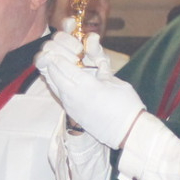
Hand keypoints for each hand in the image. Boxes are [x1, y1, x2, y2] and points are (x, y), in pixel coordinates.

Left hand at [37, 22, 145, 147]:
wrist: (127, 133)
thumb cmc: (126, 105)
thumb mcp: (113, 81)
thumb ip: (101, 64)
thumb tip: (94, 47)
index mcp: (86, 86)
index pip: (63, 67)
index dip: (59, 56)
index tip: (57, 48)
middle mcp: (74, 96)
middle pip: (53, 75)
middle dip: (52, 63)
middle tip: (53, 53)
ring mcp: (71, 106)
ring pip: (54, 85)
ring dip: (53, 73)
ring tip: (55, 64)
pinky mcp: (72, 113)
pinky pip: (59, 95)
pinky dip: (57, 84)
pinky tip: (61, 78)